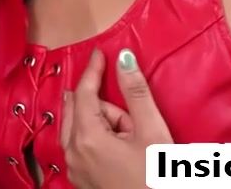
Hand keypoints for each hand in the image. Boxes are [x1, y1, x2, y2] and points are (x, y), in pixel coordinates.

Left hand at [60, 48, 172, 188]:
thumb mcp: (151, 132)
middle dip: (106, 108)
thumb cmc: (157, 178)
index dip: (93, 70)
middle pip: (81, 111)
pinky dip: (101, 141)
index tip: (99, 53)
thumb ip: (136, 92)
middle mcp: (73, 154)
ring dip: (106, 126)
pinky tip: (125, 152)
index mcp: (87, 138)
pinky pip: (85, 147)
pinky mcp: (83, 181)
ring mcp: (75, 170)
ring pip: (83, 129)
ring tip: (135, 141)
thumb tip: (124, 58)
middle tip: (134, 122)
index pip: (84, 93)